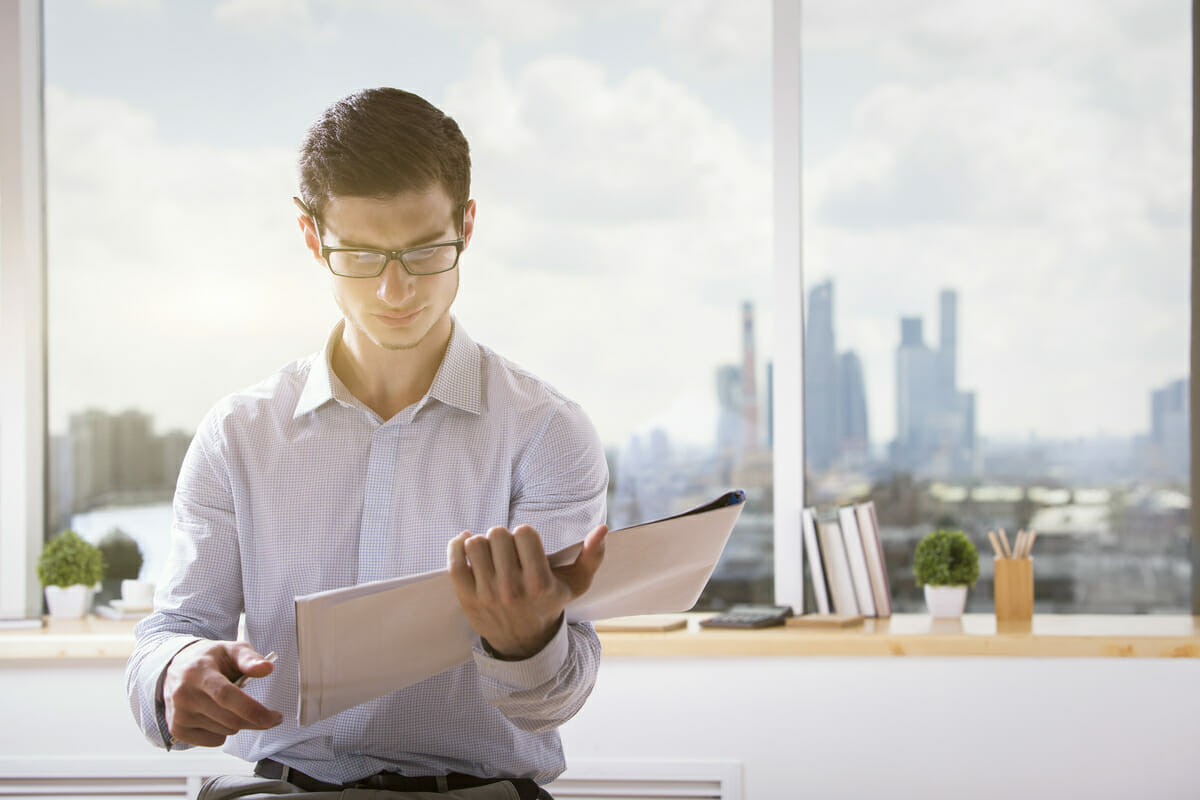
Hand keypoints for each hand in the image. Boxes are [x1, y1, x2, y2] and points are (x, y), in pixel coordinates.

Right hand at [162, 640, 282, 746]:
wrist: (177, 667)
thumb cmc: (211, 659)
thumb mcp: (231, 650)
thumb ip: (250, 659)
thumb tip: (267, 668)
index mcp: (199, 672)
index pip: (226, 695)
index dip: (251, 709)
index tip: (273, 718)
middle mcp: (185, 695)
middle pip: (229, 719)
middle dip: (255, 720)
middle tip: (270, 716)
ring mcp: (179, 714)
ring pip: (224, 731)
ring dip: (238, 723)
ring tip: (233, 706)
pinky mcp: (177, 729)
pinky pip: (213, 741)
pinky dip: (223, 732)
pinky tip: (217, 715)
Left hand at [448, 523, 607, 659]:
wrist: (524, 642)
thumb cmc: (550, 604)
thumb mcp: (576, 584)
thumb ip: (592, 556)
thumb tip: (603, 529)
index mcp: (539, 583)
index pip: (524, 532)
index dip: (525, 534)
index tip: (526, 546)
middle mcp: (512, 590)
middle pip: (498, 534)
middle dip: (503, 537)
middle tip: (508, 550)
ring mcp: (487, 595)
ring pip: (475, 544)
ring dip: (482, 542)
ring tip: (491, 552)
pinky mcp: (467, 599)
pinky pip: (455, 562)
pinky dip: (457, 546)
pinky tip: (466, 544)